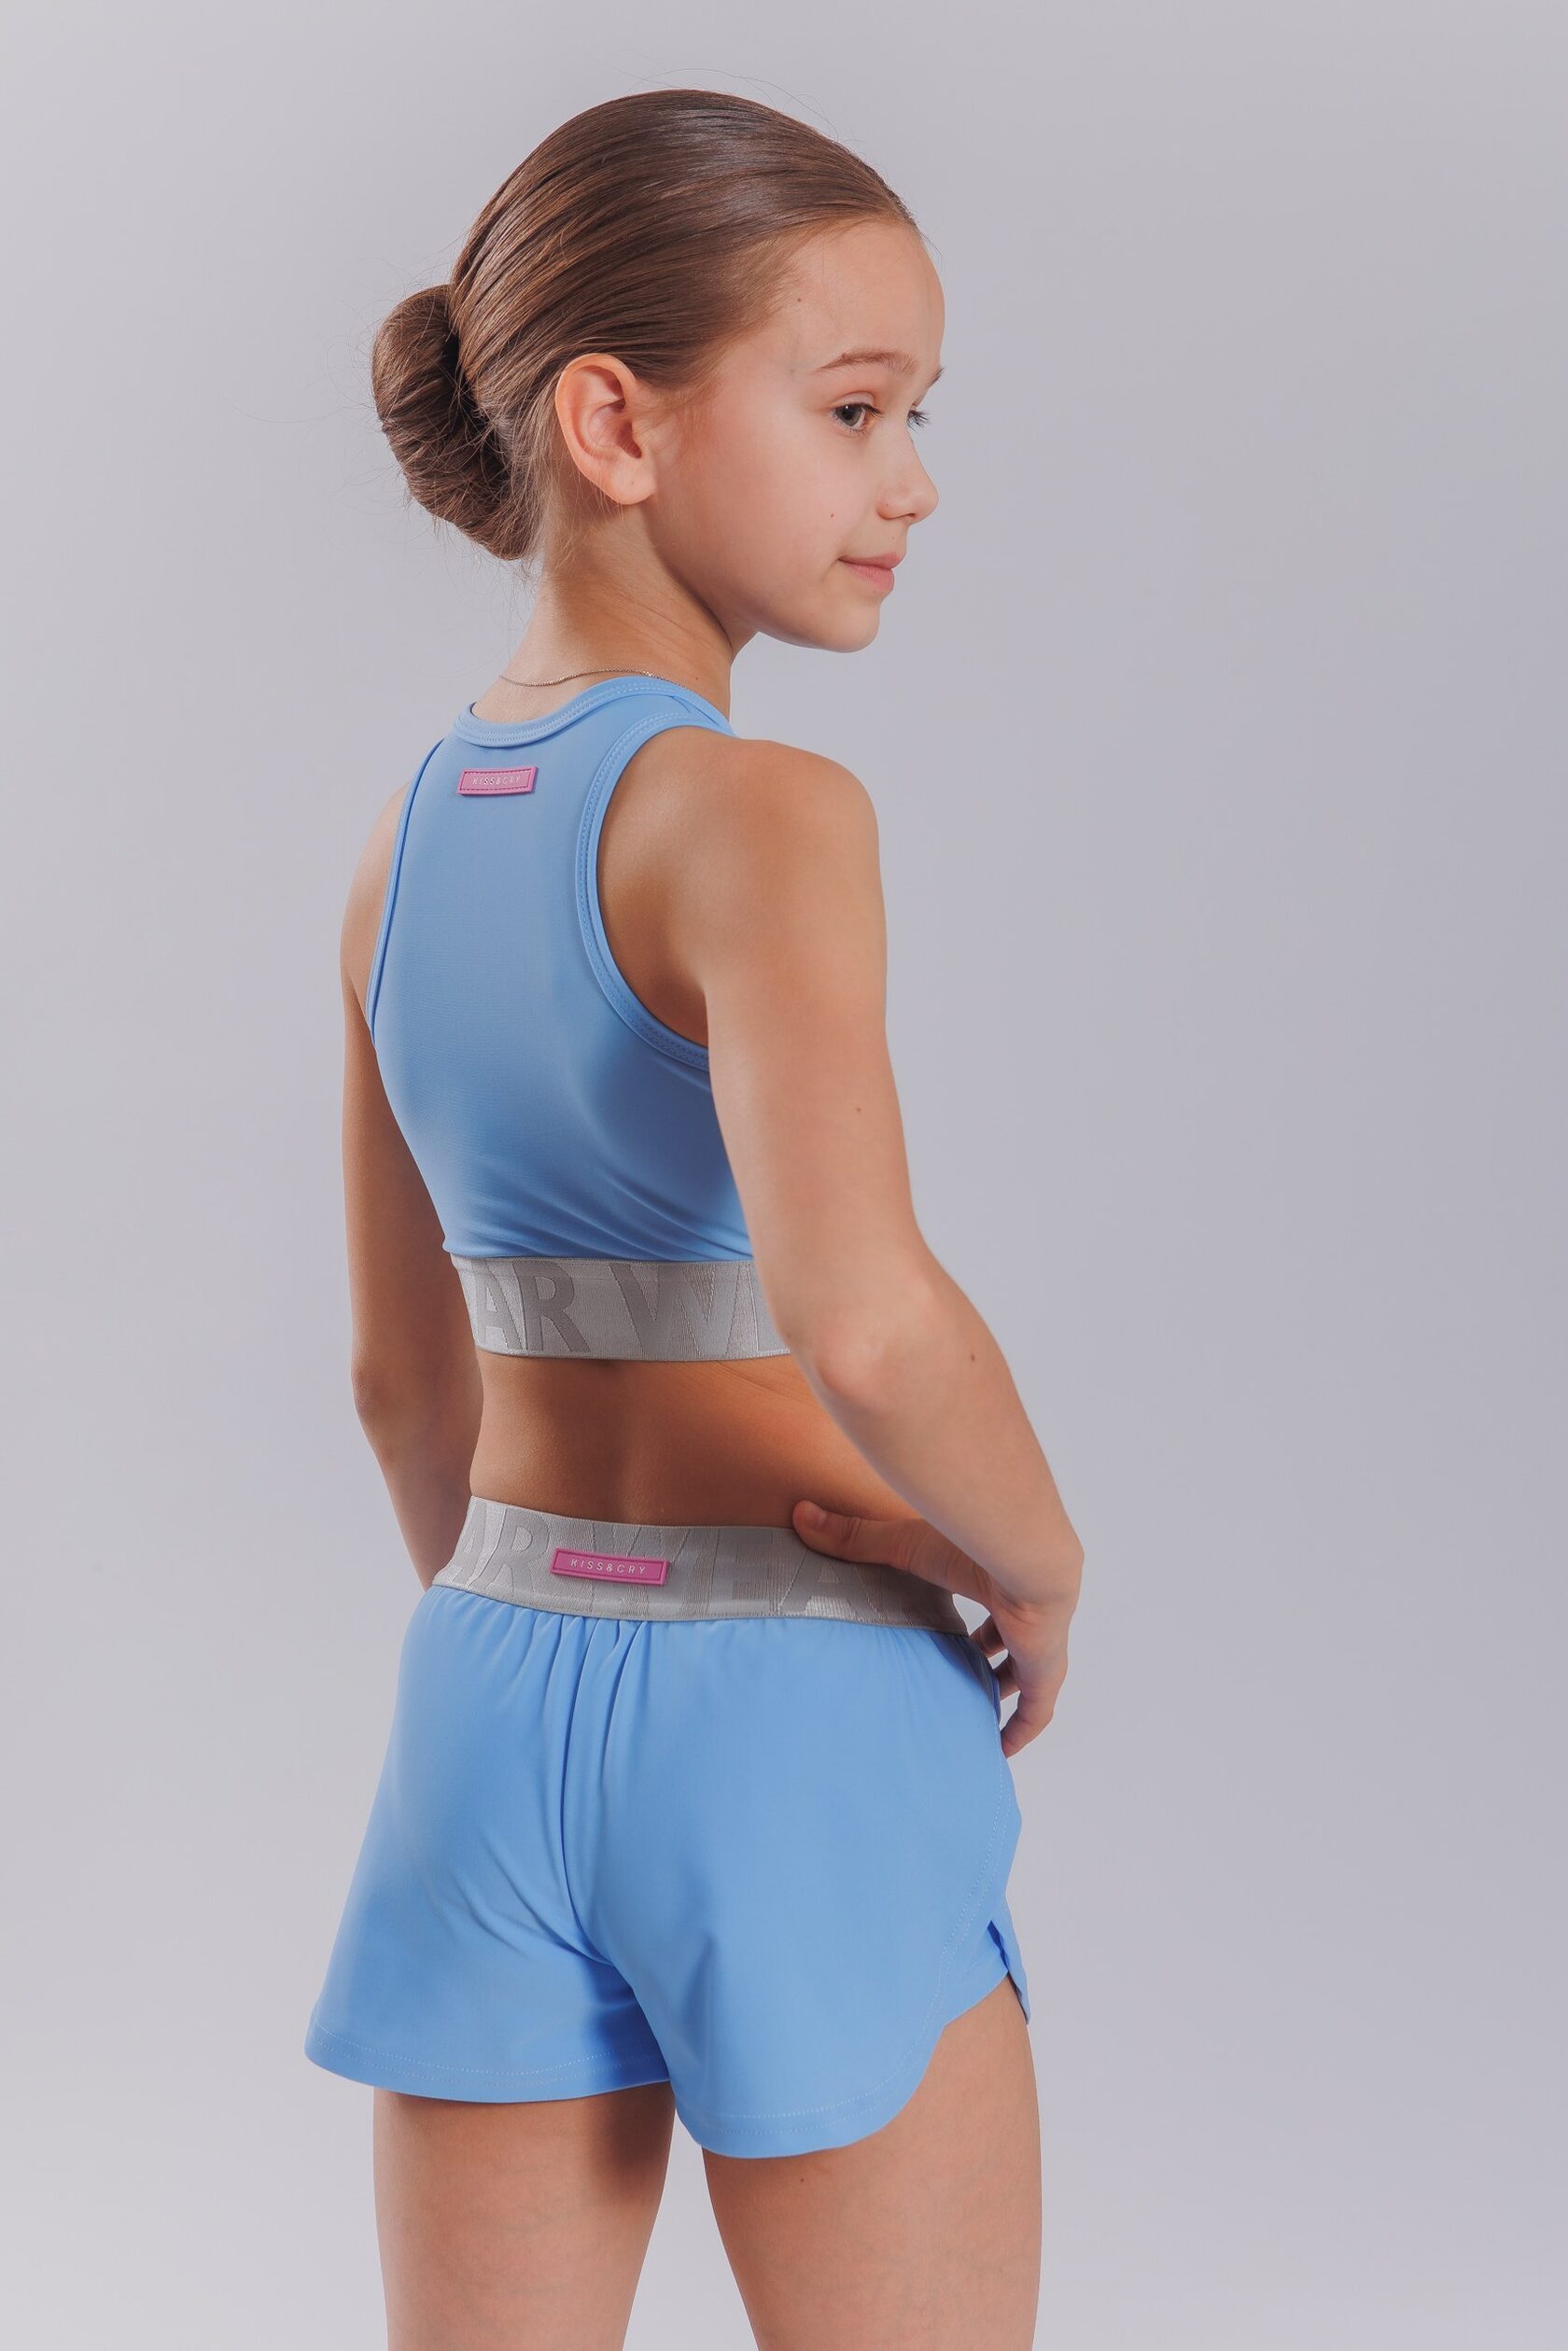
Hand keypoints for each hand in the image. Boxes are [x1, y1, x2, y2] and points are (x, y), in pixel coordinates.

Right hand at [790, 1500, 1075, 1756]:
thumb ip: (855, 1538)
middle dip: (991, 1660)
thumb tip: (801, 1514)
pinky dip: (1021, 1730)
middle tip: (961, 1676)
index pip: (994, 1608)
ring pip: (1025, 1677)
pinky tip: (1001, 1749)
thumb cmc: (969, 1540)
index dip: (980, 1626)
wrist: (1022, 1554)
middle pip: (1010, 1645)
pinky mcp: (1045, 1670)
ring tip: (974, 1714)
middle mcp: (1025, 1613)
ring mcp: (1039, 1643)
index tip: (959, 1637)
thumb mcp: (905, 1544)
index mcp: (1000, 1582)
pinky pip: (1037, 1711)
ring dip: (1002, 1692)